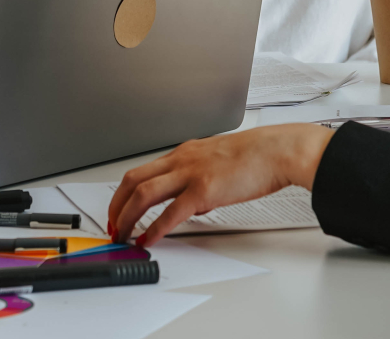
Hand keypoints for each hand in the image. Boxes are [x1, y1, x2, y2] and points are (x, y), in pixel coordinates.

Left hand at [107, 123, 333, 246]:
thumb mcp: (217, 161)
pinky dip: (155, 228)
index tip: (119, 210)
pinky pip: (171, 212)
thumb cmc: (255, 156)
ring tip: (123, 234)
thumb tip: (188, 206)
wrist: (277, 151)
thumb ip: (198, 180)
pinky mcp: (204, 190)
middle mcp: (181, 160)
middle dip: (116, 206)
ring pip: (144, 194)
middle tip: (112, 225)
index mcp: (184, 153)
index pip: (142, 171)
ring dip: (127, 217)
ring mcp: (191, 173)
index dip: (123, 193)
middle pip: (133, 180)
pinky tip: (149, 239)